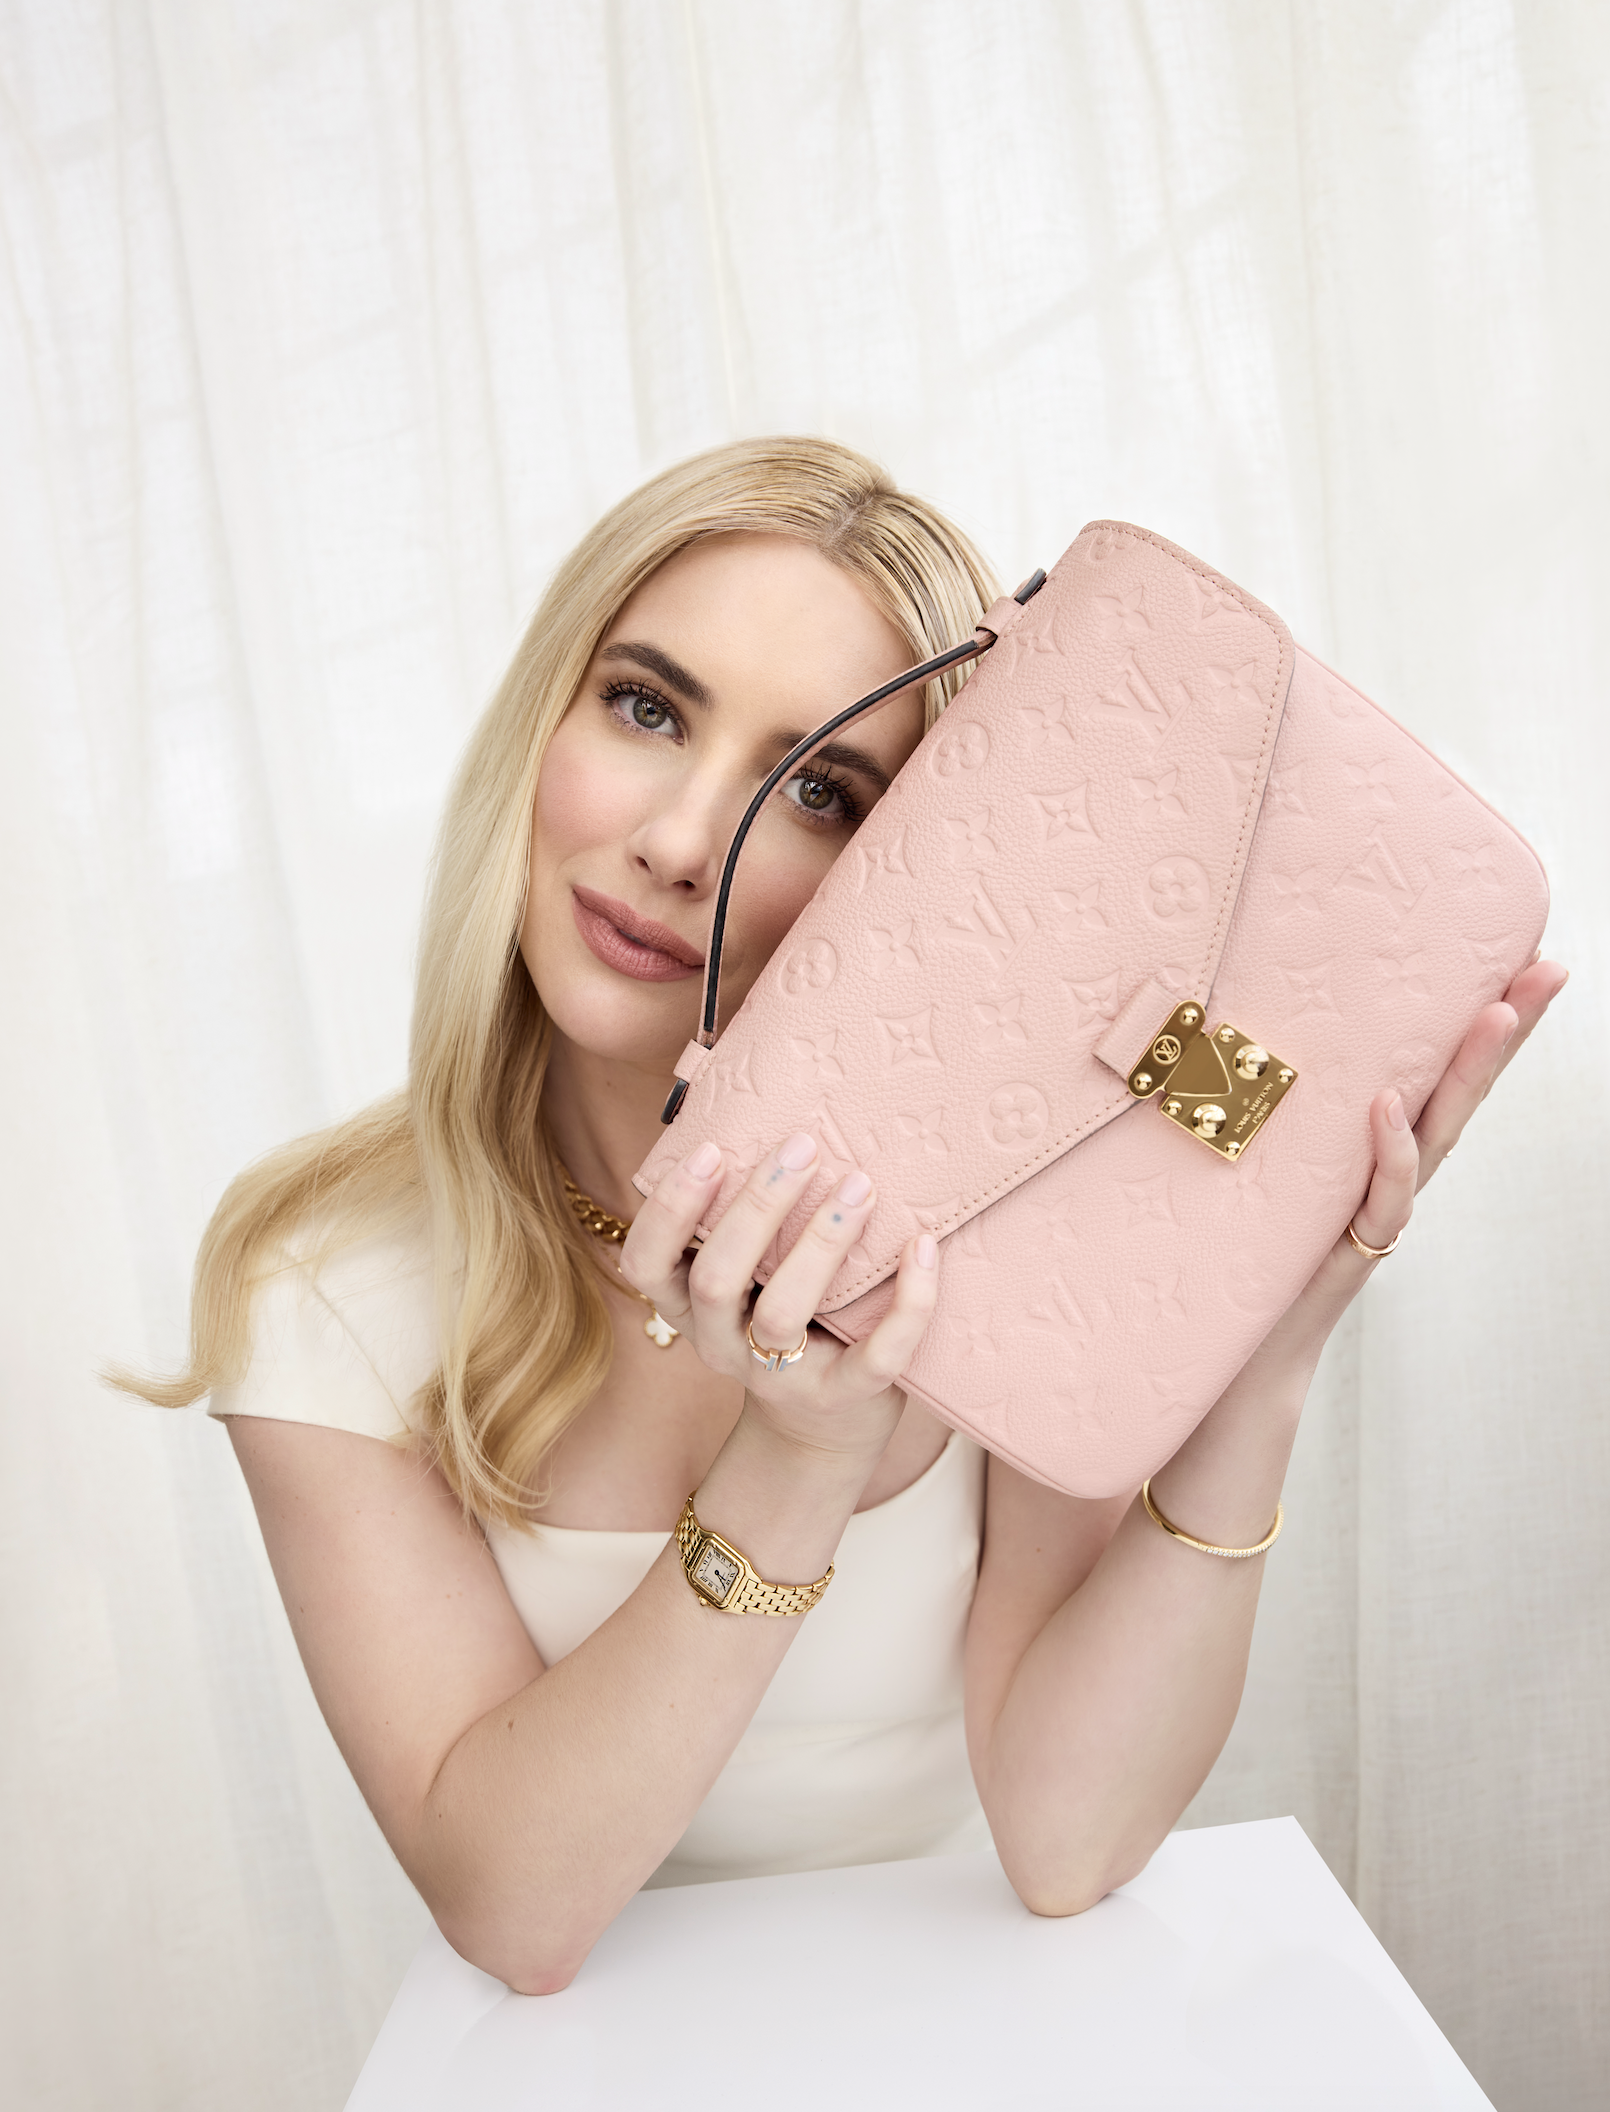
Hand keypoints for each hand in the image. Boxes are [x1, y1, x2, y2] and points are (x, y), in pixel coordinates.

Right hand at [620, 1132, 939, 1463]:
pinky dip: (906, 1303)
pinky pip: (877, 1357)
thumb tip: (760, 1110)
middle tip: (802, 1146)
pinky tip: (922, 1247)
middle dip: (756, 1208)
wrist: (824, 1426)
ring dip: (820, 1243)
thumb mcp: (746, 1275)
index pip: (647, 1263)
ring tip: (860, 1186)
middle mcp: (721, 1344)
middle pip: (718, 1279)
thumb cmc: (784, 1317)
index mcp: (689, 1307)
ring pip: (783, 1314)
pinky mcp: (843, 1398)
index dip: (670, 1210)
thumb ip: (740, 1221)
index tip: (712, 1151)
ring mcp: (779, 1377)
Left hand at [1245, 956, 1568, 1384]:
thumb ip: (1276, 1110)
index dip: (1482, 1019)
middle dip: (1507, 1029)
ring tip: (1498, 1014)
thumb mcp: (1268, 1163)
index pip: (1440, 1070)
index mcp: (1377, 1145)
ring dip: (1469, 1074)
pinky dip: (1389, 1151)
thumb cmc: (1256, 1251)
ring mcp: (1380, 1207)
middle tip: (1547, 970)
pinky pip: (1382, 1194)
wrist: (1252, 1351)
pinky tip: (1388, 1107)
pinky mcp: (1355, 1244)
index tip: (1522, 956)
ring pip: (1437, 1133)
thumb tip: (1228, 1028)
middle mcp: (1391, 1171)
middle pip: (1461, 1090)